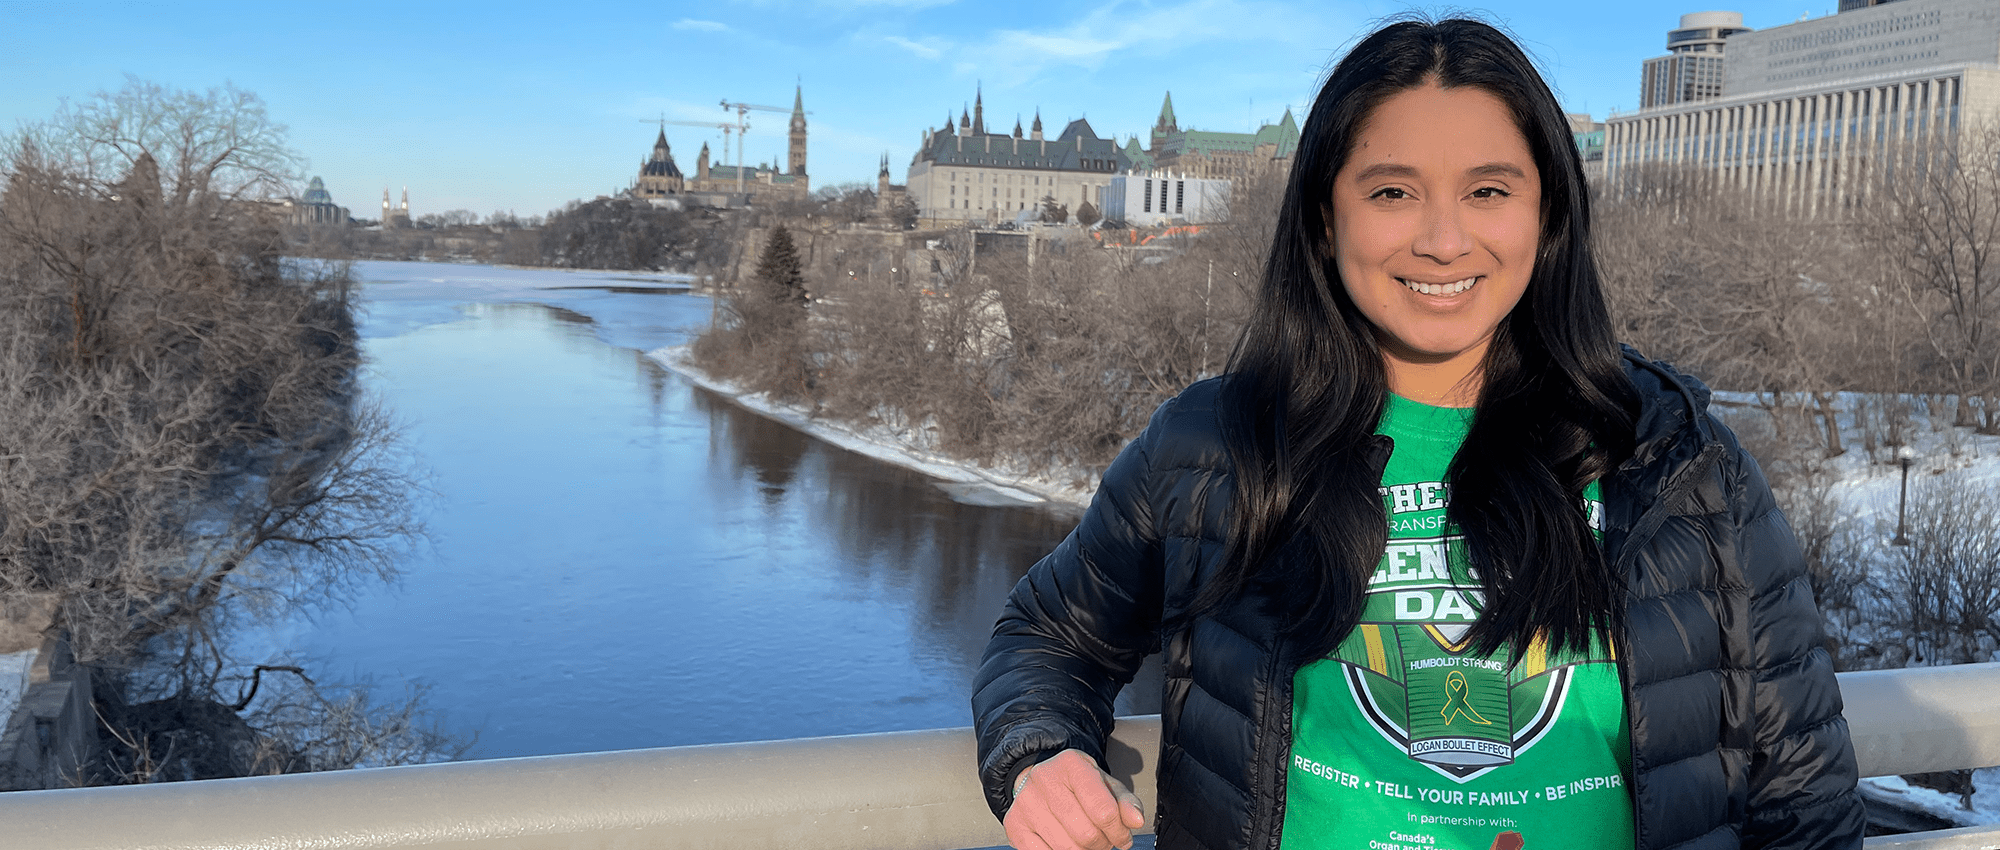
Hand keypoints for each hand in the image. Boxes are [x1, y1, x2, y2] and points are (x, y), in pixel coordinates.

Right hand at [1003, 748, 1145, 849]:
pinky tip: (1066, 844)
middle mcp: (1044, 779)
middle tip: (1103, 841)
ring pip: (1066, 849)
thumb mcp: (1105, 785)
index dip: (1119, 832)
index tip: (1122, 837)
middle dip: (1102, 845)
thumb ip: (1125, 802)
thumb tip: (1136, 820)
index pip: (1104, 811)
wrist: (1039, 780)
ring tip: (1087, 844)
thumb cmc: (1076, 784)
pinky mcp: (1014, 824)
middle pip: (1086, 834)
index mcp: (1072, 764)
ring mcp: (1026, 803)